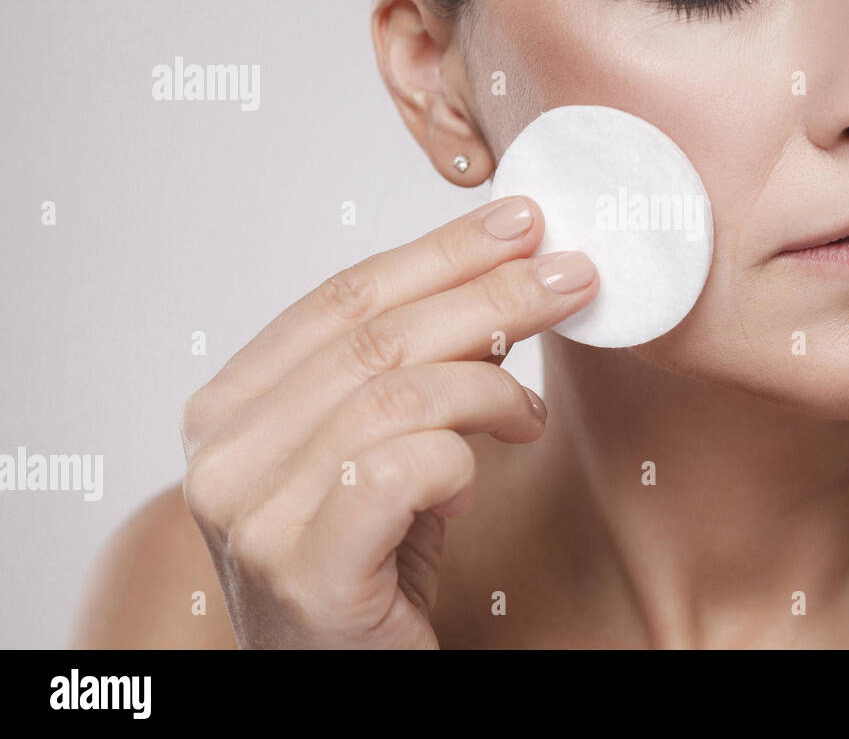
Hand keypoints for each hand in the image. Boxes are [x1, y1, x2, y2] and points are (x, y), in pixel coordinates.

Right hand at [179, 196, 596, 646]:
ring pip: (396, 395)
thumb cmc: (374, 560)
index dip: (440, 251)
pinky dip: (461, 457)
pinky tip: (480, 476)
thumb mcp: (385, 442)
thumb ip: (413, 364)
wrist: (349, 680)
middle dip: (489, 294)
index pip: (344, 298)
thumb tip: (508, 263)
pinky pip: (403, 469)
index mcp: (232, 405)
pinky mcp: (305, 572)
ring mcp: (253, 515)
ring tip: (530, 412)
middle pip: (375, 336)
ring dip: (491, 385)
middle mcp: (223, 453)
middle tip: (569, 276)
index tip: (520, 223)